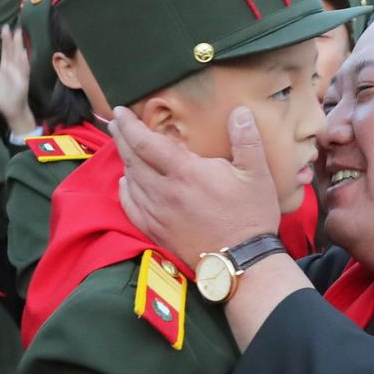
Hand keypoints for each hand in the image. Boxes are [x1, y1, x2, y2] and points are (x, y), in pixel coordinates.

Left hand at [0, 26, 35, 133]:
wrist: (11, 111)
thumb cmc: (2, 96)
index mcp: (5, 67)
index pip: (5, 51)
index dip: (5, 40)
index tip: (5, 28)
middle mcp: (13, 68)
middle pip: (12, 51)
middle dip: (12, 39)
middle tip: (10, 26)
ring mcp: (19, 74)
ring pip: (19, 58)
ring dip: (19, 47)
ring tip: (18, 35)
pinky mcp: (23, 82)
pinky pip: (23, 71)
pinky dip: (24, 63)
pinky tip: (23, 54)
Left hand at [114, 106, 281, 267]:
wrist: (242, 262)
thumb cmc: (251, 216)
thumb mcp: (257, 174)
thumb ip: (247, 139)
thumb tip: (240, 111)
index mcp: (185, 173)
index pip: (145, 143)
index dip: (130, 125)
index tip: (120, 111)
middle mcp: (164, 192)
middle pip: (132, 159)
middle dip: (121, 137)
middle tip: (116, 122)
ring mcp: (157, 214)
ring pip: (130, 181)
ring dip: (124, 161)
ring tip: (123, 147)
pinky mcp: (157, 232)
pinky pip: (131, 207)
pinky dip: (125, 191)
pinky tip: (126, 183)